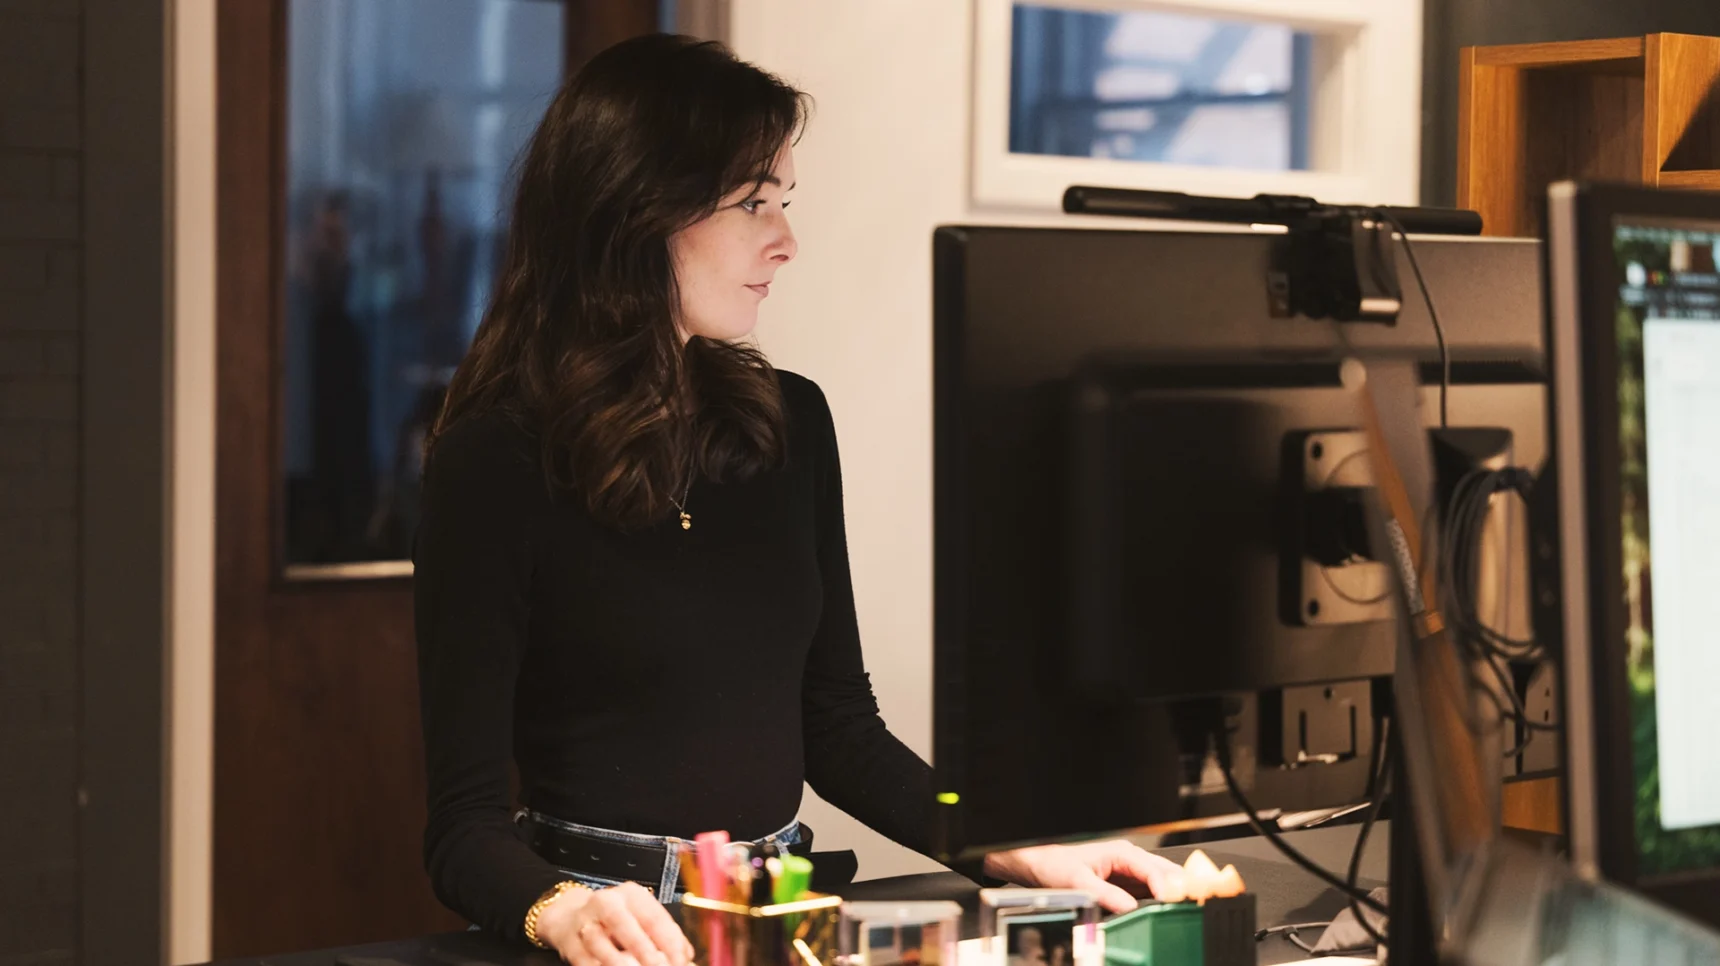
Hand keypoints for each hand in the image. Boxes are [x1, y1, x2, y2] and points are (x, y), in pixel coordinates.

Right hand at [535, 882, 693, 965]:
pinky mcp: (570, 944)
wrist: (571, 918)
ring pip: (600, 944)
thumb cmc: (616, 919)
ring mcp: (584, 923)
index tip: (681, 960)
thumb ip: (666, 934)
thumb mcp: (642, 917)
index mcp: (631, 894)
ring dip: (620, 962)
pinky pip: (585, 960)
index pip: (653, 916)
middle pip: (624, 925)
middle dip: (645, 951)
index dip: (669, 941)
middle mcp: (605, 902)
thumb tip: (687, 955)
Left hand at [983, 840, 1185, 913]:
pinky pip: (1150, 894)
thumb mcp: (1077, 880)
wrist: (1041, 866)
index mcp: (1121, 852)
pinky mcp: (1127, 887)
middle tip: (1189, 907)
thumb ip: (1104, 893)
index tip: (1171, 902)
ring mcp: (1130, 874)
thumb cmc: (1056, 865)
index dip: (1166, 885)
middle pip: (1165, 873)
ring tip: (1182, 912)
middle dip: (1179, 888)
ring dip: (1172, 896)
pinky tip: (1165, 914)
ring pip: (1161, 884)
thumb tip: (1127, 906)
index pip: (1152, 868)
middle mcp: (1129, 860)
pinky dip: (1160, 903)